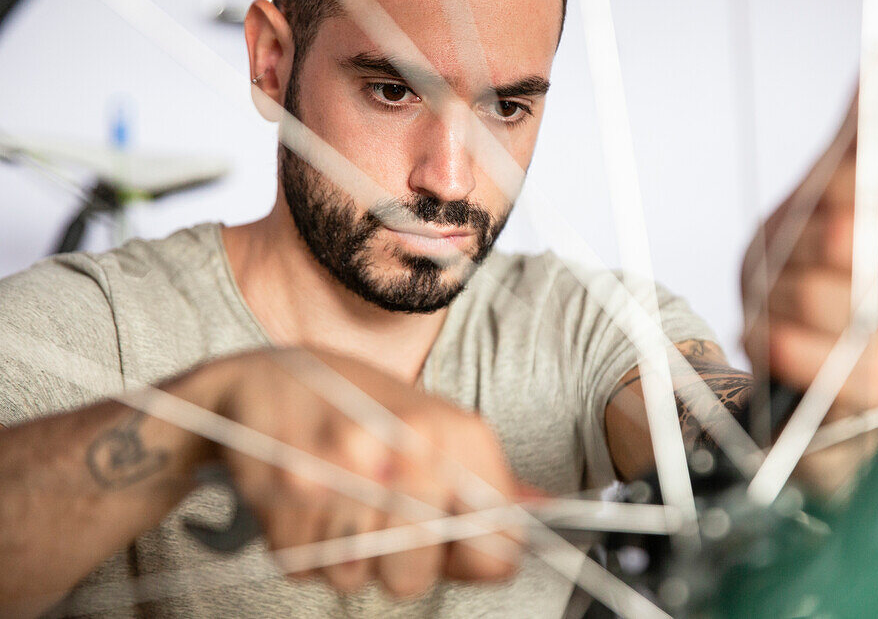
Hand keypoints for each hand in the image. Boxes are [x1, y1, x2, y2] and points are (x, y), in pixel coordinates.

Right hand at [194, 348, 520, 596]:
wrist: (263, 378)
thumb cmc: (355, 403)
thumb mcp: (430, 424)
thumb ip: (484, 479)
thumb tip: (539, 518)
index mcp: (450, 431)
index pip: (496, 543)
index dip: (475, 554)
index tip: (454, 540)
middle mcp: (402, 448)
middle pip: (413, 573)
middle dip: (393, 557)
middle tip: (375, 512)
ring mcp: (341, 470)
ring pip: (354, 576)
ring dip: (340, 551)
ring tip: (335, 497)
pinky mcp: (284, 489)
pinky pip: (302, 565)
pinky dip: (298, 543)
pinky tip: (302, 498)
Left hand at [742, 129, 877, 413]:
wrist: (829, 367)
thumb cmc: (837, 267)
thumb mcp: (848, 192)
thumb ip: (865, 129)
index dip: (838, 185)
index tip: (823, 201)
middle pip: (846, 234)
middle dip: (796, 243)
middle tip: (792, 256)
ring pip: (814, 290)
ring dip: (772, 290)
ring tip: (779, 295)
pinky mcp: (877, 389)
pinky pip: (795, 345)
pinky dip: (764, 332)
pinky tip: (769, 328)